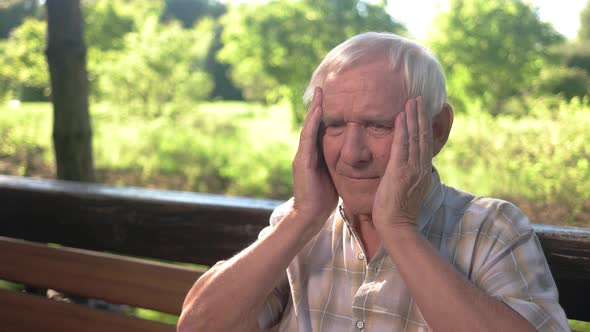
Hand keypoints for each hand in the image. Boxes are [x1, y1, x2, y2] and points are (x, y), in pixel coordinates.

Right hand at [291, 87, 337, 233]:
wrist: (310, 215)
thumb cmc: (323, 198)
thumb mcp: (333, 175)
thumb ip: (337, 163)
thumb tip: (352, 156)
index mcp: (315, 155)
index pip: (320, 130)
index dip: (325, 115)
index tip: (332, 99)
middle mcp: (307, 152)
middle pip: (313, 125)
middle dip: (317, 106)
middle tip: (322, 88)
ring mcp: (302, 156)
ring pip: (309, 127)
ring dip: (314, 110)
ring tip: (319, 93)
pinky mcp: (302, 161)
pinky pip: (308, 138)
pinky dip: (312, 123)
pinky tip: (318, 110)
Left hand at [373, 96, 432, 230]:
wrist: (396, 227)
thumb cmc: (397, 212)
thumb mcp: (407, 190)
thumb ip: (407, 175)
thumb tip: (405, 167)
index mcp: (423, 172)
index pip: (424, 144)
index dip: (424, 126)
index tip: (422, 111)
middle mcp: (421, 168)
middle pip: (423, 136)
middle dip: (421, 116)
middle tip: (419, 98)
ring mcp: (412, 169)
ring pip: (415, 137)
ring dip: (413, 117)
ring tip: (411, 101)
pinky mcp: (400, 171)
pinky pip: (402, 145)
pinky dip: (402, 129)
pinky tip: (400, 116)